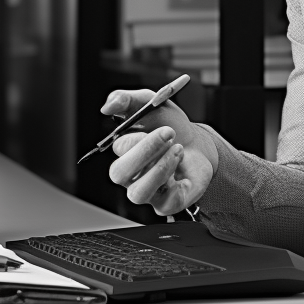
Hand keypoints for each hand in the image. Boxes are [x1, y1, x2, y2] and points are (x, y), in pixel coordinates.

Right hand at [102, 89, 214, 215]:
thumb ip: (125, 99)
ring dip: (160, 169)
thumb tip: (106, 107)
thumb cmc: (169, 126)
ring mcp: (147, 191)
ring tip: (178, 149)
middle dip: (146, 152)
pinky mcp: (166, 204)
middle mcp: (130, 175)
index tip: (163, 127)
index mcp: (123, 152)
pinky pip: (164, 203)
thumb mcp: (150, 103)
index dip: (138, 139)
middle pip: (120, 174)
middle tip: (169, 133)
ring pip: (138, 193)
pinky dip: (176, 186)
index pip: (119, 150)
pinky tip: (184, 169)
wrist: (198, 145)